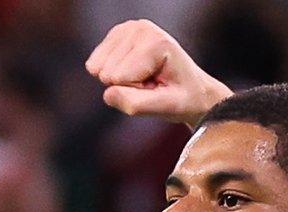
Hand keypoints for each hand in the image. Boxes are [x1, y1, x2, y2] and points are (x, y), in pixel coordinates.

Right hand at [85, 19, 232, 125]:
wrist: (192, 89)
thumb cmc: (184, 98)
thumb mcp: (167, 107)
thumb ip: (137, 104)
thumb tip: (107, 93)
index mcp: (156, 42)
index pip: (119, 77)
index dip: (136, 91)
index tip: (158, 87)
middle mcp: (140, 28)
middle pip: (108, 72)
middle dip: (128, 85)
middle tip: (151, 84)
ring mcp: (126, 29)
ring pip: (99, 69)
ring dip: (121, 81)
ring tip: (146, 78)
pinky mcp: (116, 35)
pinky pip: (95, 66)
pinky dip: (114, 75)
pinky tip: (134, 71)